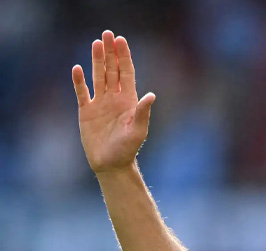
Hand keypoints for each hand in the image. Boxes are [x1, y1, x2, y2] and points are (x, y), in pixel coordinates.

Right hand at [72, 31, 155, 174]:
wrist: (111, 164)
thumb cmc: (128, 149)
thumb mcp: (138, 131)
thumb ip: (143, 112)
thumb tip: (151, 95)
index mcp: (129, 101)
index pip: (126, 73)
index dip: (124, 57)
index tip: (121, 40)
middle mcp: (114, 99)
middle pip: (112, 70)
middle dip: (110, 53)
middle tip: (107, 34)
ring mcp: (100, 104)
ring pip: (98, 77)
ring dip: (96, 60)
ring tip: (96, 43)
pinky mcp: (86, 112)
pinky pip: (82, 93)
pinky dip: (80, 81)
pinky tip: (78, 68)